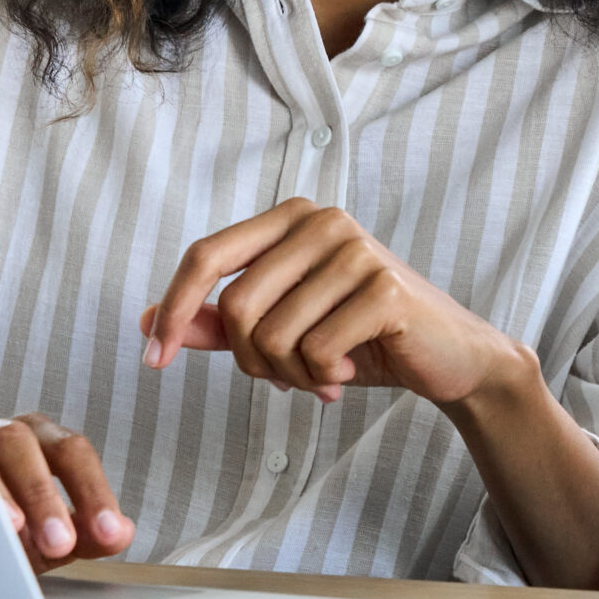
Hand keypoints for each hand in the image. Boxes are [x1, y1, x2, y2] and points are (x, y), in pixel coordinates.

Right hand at [0, 413, 135, 574]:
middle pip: (25, 443)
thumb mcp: (46, 535)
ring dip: (0, 490)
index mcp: (41, 444)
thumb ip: (85, 533)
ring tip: (13, 529)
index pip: (72, 456)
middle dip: (44, 494)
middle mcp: (3, 434)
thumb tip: (120, 534)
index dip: (93, 492)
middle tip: (60, 544)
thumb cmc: (2, 525)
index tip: (109, 533)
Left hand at [140, 199, 527, 408]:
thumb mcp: (285, 329)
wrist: (449, 358)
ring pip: (273, 336)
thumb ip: (219, 322)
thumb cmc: (363, 339)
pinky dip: (323, 380)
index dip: (173, 308)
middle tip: (287, 378)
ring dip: (291, 376)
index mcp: (292, 218)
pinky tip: (348, 376)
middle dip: (251, 361)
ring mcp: (356, 250)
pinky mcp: (385, 289)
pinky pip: (316, 352)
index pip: (206, 255)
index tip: (153, 360)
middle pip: (236, 306)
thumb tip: (149, 318)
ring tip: (323, 377)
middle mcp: (322, 221)